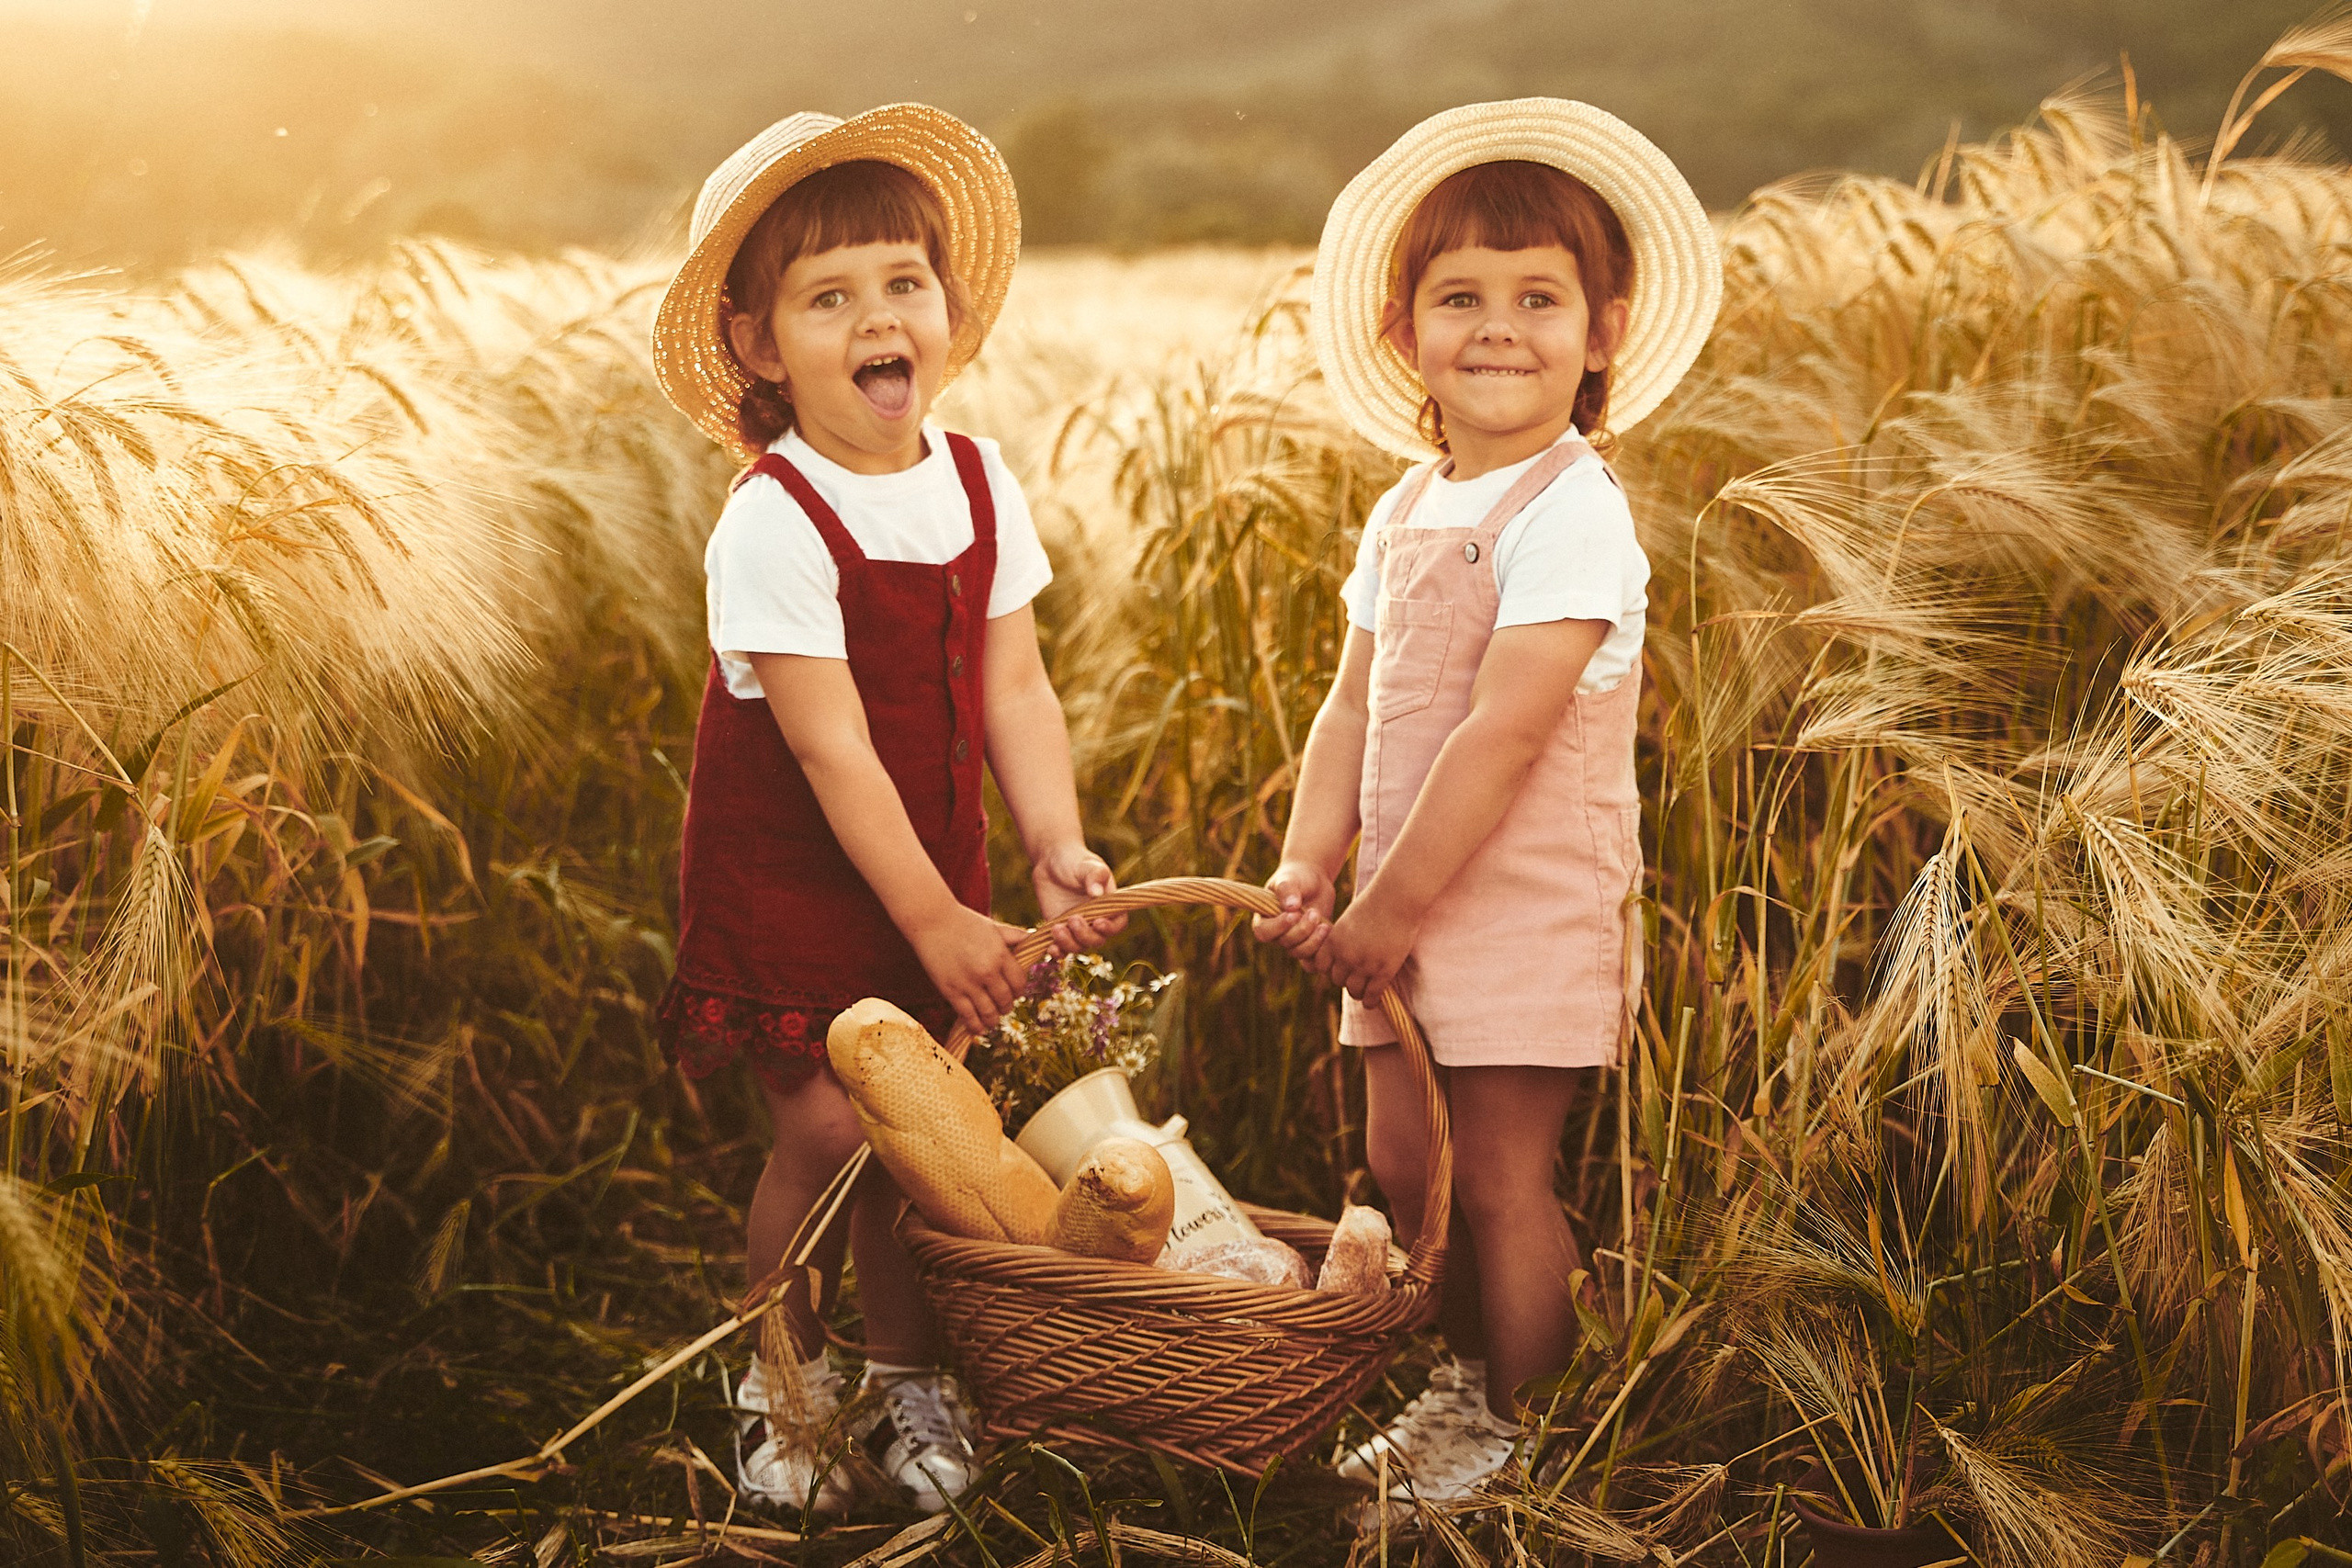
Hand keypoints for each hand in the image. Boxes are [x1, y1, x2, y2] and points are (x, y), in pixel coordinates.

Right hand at [909, 903, 1028, 1034]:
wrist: (931, 920)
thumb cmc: (964, 922)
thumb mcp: (994, 927)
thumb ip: (1015, 936)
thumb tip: (1035, 939)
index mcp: (1000, 955)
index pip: (1019, 983)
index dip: (1019, 991)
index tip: (1014, 993)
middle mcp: (987, 971)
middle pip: (1006, 1000)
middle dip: (1006, 1006)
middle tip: (1002, 1007)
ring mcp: (969, 983)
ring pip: (989, 1013)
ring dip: (993, 1020)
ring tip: (992, 1020)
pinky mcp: (951, 991)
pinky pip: (968, 1016)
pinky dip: (975, 1026)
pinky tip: (978, 1028)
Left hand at [1033, 841, 1125, 951]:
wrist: (1051, 861)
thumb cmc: (1075, 860)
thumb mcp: (1087, 865)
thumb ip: (1094, 877)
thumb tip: (1096, 893)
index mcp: (1109, 906)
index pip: (1117, 924)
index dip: (1110, 928)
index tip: (1097, 922)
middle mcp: (1095, 920)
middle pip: (1097, 940)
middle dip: (1085, 935)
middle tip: (1072, 918)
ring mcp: (1077, 928)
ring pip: (1078, 947)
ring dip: (1068, 944)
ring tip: (1056, 928)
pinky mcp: (1060, 931)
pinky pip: (1061, 949)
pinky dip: (1057, 952)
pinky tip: (1050, 947)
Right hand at [1253, 860, 1335, 962]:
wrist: (1314, 880)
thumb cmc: (1296, 877)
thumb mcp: (1290, 879)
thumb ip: (1288, 890)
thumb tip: (1291, 906)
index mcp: (1264, 919)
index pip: (1263, 932)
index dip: (1278, 927)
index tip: (1293, 914)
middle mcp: (1277, 933)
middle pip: (1285, 943)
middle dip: (1301, 930)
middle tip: (1314, 912)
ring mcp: (1294, 941)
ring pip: (1299, 952)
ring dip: (1313, 940)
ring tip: (1322, 923)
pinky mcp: (1310, 943)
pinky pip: (1313, 957)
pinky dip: (1321, 947)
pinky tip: (1328, 929)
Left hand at [1318, 893, 1419, 1002]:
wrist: (1397, 899)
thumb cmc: (1376, 903)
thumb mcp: (1350, 920)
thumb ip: (1344, 938)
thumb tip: (1342, 954)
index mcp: (1333, 941)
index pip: (1322, 967)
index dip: (1331, 969)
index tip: (1340, 969)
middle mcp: (1345, 955)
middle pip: (1338, 980)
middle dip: (1346, 980)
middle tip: (1356, 980)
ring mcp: (1364, 965)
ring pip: (1354, 991)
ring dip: (1358, 993)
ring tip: (1364, 993)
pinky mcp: (1383, 971)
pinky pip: (1372, 994)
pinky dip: (1371, 1001)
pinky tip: (1373, 1002)